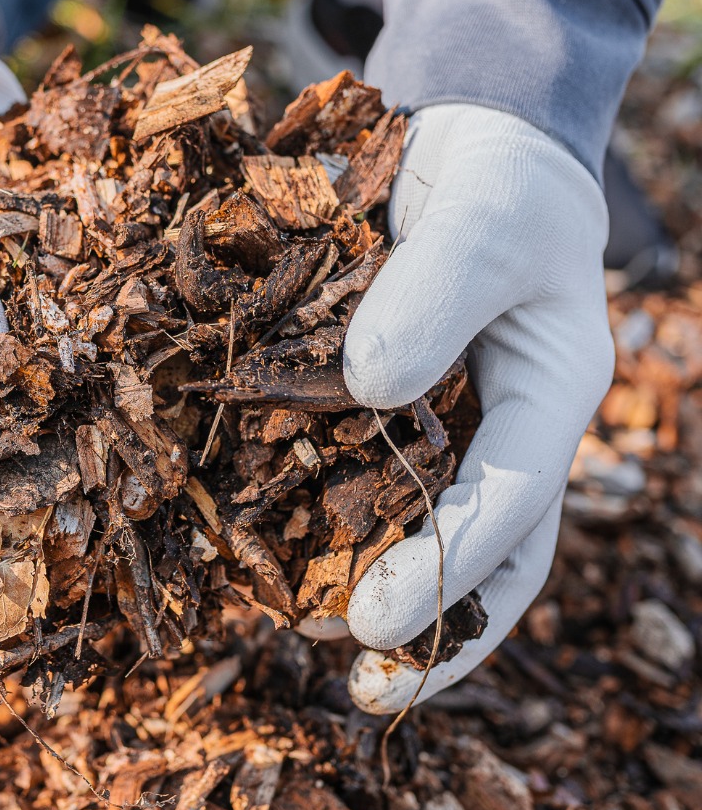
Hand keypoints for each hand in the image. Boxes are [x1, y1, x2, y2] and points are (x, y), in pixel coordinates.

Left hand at [341, 104, 613, 712]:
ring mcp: (440, 416)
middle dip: (421, 618)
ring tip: (293, 614)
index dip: (446, 574)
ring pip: (412, 517)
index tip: (372, 627)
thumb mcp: (483, 221)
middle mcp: (497, 426)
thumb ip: (436, 297)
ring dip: (362, 573)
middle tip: (345, 664)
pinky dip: (315, 496)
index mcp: (550, 399)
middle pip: (476, 549)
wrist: (473, 146)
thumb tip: (366, 391)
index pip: (511, 509)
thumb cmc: (500, 181)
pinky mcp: (381, 393)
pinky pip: (352, 458)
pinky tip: (260, 519)